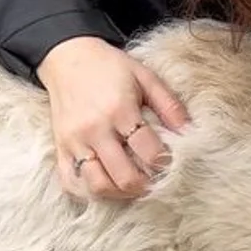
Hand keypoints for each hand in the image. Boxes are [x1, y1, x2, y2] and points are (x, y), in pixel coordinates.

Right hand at [36, 37, 189, 200]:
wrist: (67, 57)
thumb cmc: (110, 67)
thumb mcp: (145, 77)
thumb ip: (169, 105)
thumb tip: (190, 133)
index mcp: (119, 110)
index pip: (149, 152)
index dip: (166, 164)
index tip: (173, 163)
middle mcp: (95, 130)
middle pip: (124, 177)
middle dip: (146, 186)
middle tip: (155, 181)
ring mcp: (74, 142)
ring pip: (97, 186)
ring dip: (120, 194)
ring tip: (133, 185)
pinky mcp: (60, 148)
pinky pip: (71, 183)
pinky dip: (89, 192)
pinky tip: (107, 184)